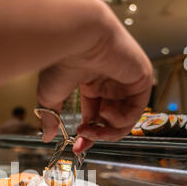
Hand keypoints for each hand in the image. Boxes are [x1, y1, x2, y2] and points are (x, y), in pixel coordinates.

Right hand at [37, 0, 152, 152]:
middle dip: (97, 136)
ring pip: (125, 119)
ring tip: (95, 128)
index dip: (87, 134)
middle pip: (110, 121)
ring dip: (108, 131)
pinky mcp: (141, 78)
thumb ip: (51, 119)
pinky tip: (106, 113)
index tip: (76, 147)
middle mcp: (110, 82)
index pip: (94, 116)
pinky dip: (122, 119)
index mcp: (91, 83)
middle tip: (84, 141)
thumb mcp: (50, 97)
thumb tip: (45, 137)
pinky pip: (136, 110)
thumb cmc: (60, 61)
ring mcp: (126, 80)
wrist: (75, 37)